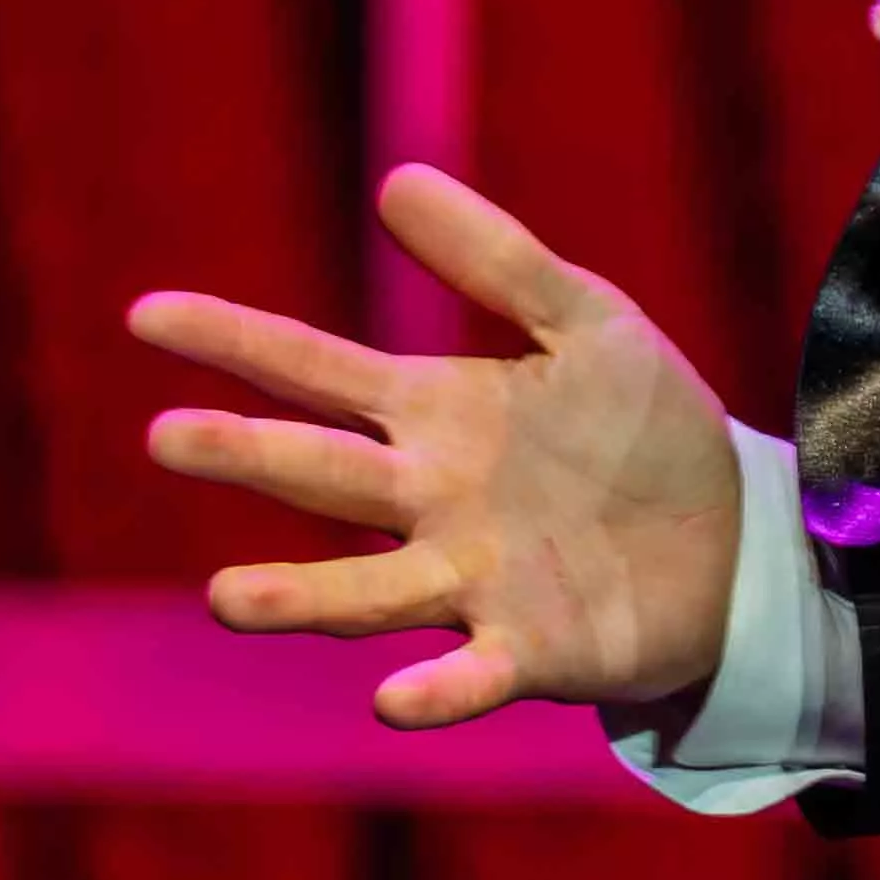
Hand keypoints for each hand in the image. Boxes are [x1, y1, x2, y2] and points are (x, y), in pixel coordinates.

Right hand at [129, 167, 749, 727]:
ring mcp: (472, 582)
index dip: (232, 339)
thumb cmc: (641, 429)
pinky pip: (471, 677)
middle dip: (246, 454)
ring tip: (227, 597)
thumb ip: (496, 258)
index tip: (146, 315)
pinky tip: (392, 701)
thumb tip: (394, 178)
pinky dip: (433, 691)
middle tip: (164, 436)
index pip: (312, 369)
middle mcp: (431, 502)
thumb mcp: (585, 318)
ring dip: (302, 597)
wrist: (733, 537)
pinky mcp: (530, 652)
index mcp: (434, 415)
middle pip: (323, 473)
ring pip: (370, 590)